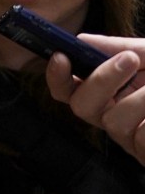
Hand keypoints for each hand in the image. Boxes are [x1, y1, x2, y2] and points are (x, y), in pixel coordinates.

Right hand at [45, 33, 144, 165]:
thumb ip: (117, 47)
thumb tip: (80, 40)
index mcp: (110, 92)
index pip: (69, 89)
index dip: (57, 76)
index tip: (60, 57)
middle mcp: (113, 115)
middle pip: (81, 106)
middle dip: (101, 80)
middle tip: (129, 58)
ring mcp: (129, 138)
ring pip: (112, 121)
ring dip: (142, 98)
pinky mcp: (144, 153)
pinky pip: (139, 137)